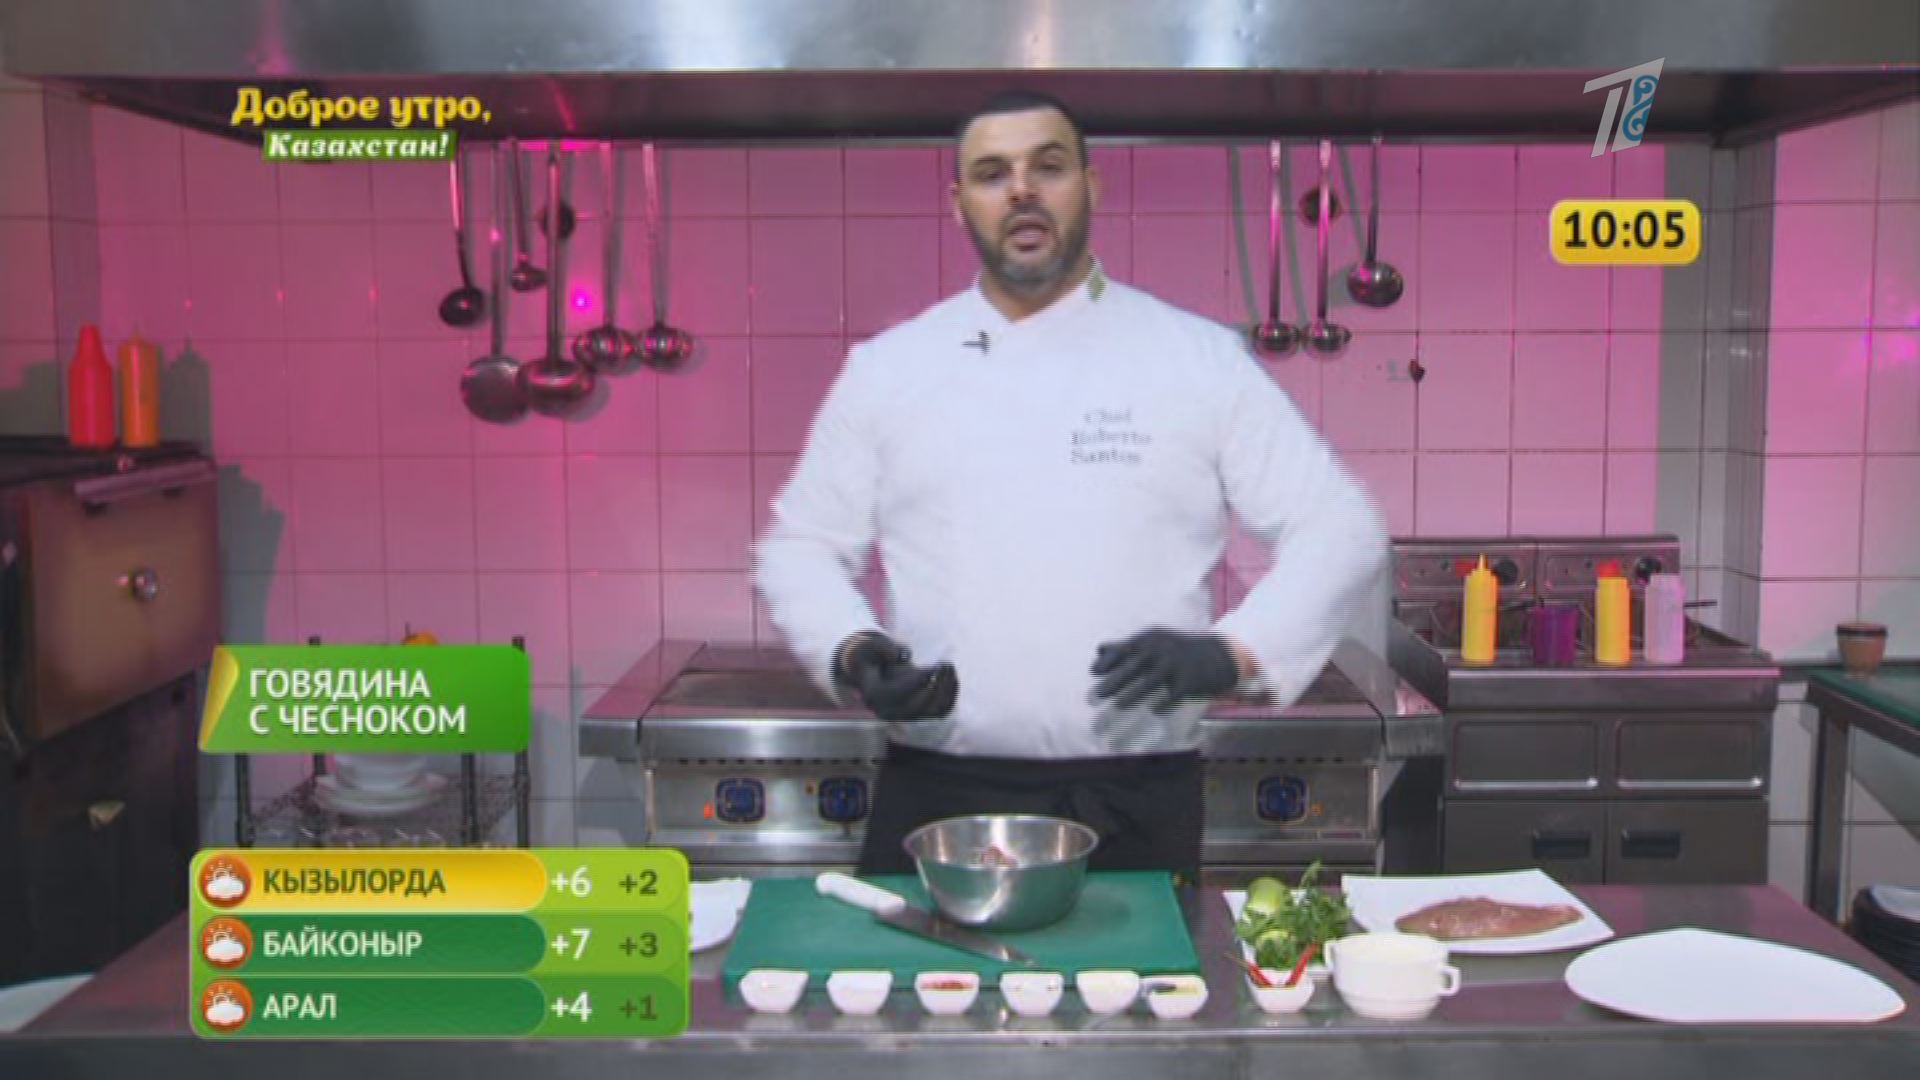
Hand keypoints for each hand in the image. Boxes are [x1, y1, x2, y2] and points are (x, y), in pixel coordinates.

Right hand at [835, 632, 957, 722]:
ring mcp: (903, 715)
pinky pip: (939, 711)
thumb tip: (905, 656)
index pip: (896, 693)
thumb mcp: (871, 643)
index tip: (933, 667)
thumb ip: (884, 647)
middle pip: (915, 707)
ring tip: (949, 666)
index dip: (916, 682)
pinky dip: (950, 696)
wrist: (872, 667)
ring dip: (945, 690)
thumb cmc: (871, 652)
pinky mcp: (918, 713)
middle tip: (945, 664)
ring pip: (930, 711)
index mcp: (873, 694)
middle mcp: (887, 710)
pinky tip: (952, 676)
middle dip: (934, 686)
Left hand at [1090, 629, 1239, 712]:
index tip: (1094, 672)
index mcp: (1151, 639)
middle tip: (1097, 695)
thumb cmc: (1179, 651)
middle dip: (1115, 680)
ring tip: (1119, 706)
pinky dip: (1165, 703)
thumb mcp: (1154, 642)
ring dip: (1134, 694)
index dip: (1109, 660)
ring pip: (1152, 681)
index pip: (1125, 649)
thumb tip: (1099, 649)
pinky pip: (1174, 694)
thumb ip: (1127, 647)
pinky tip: (1155, 711)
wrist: (1221, 654)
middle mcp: (1162, 649)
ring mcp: (1177, 664)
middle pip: (1134, 666)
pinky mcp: (1191, 680)